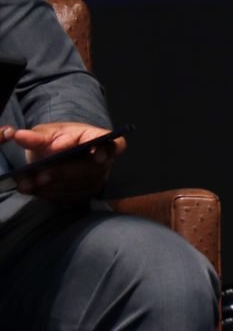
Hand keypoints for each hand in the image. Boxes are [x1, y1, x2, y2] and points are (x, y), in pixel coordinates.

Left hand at [0, 122, 125, 202]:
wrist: (54, 156)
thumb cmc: (56, 140)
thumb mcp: (46, 133)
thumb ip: (36, 136)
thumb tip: (20, 136)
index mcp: (99, 139)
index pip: (114, 144)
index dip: (108, 151)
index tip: (97, 156)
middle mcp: (103, 161)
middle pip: (92, 169)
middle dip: (65, 172)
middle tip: (41, 176)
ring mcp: (96, 180)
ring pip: (79, 186)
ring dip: (54, 186)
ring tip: (30, 183)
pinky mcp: (84, 195)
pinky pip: (70, 197)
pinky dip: (51, 194)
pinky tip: (35, 188)